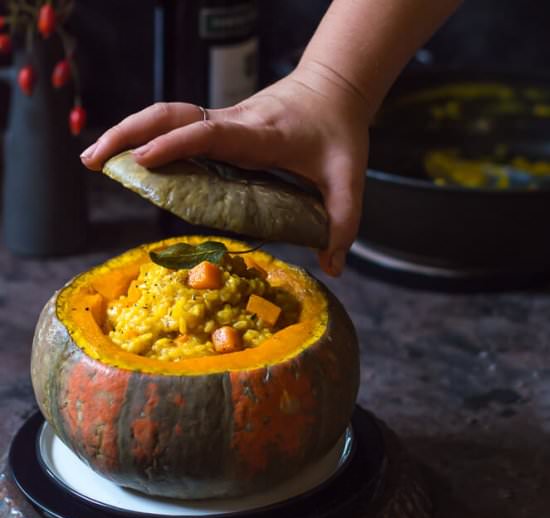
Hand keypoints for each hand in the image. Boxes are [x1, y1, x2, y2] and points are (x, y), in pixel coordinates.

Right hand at [81, 63, 371, 275]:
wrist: (334, 88)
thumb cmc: (340, 132)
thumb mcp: (349, 179)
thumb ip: (343, 223)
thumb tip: (332, 267)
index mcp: (264, 135)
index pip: (213, 134)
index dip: (178, 144)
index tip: (144, 159)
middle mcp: (236, 123)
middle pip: (173, 115)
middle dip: (129, 133)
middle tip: (93, 162)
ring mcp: (225, 121)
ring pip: (168, 115)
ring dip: (128, 131)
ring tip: (95, 159)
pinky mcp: (221, 124)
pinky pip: (178, 126)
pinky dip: (148, 137)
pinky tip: (131, 158)